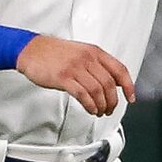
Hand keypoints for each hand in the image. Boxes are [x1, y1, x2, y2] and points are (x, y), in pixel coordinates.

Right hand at [16, 34, 135, 116]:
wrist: (31, 50)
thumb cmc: (54, 52)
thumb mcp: (81, 52)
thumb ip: (98, 65)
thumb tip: (113, 81)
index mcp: (94, 52)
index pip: (119, 69)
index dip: (128, 85)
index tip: (130, 97)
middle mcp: (87, 58)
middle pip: (109, 84)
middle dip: (112, 101)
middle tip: (110, 109)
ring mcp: (75, 68)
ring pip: (97, 91)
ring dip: (101, 106)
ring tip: (99, 111)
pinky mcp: (64, 77)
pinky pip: (83, 95)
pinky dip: (90, 106)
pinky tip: (90, 109)